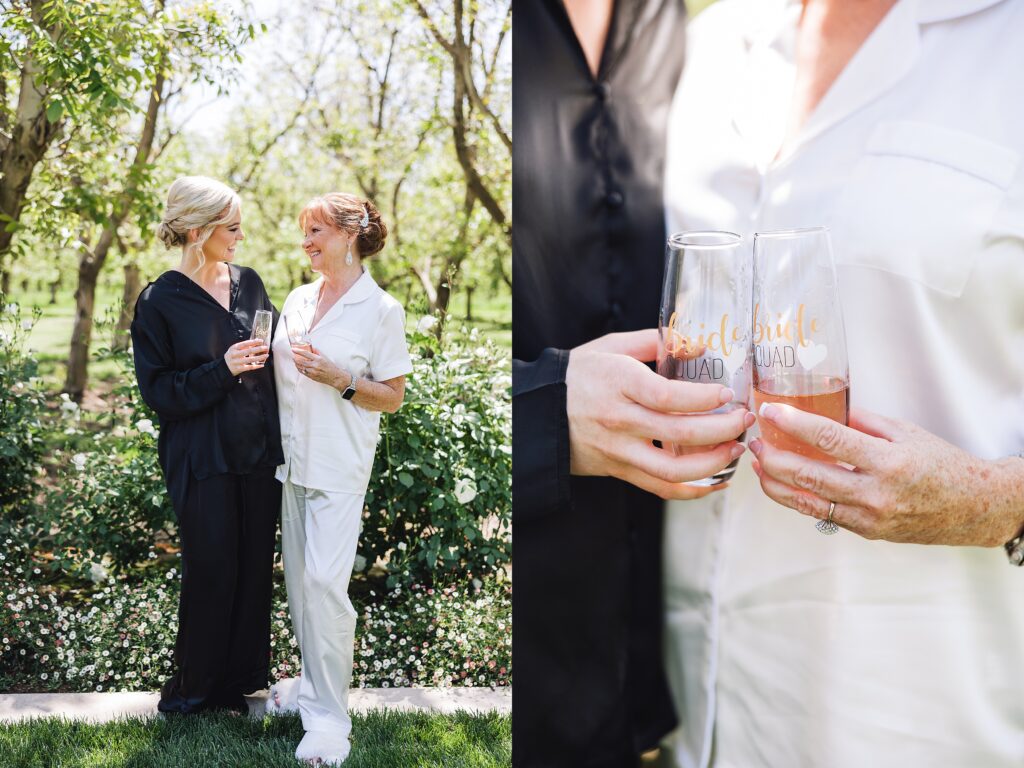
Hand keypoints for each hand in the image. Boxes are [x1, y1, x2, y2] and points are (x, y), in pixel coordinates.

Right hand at [224, 339, 267, 375]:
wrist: (225, 367)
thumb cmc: (233, 356)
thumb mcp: (235, 349)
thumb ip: (244, 346)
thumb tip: (257, 340)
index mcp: (234, 348)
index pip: (245, 344)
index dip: (253, 342)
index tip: (261, 341)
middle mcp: (234, 354)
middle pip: (248, 351)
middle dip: (258, 349)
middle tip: (266, 348)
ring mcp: (236, 362)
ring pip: (250, 359)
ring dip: (259, 357)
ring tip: (266, 355)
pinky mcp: (239, 369)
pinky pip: (249, 367)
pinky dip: (256, 366)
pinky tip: (262, 364)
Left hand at [292, 344, 345, 387]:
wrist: (335, 377)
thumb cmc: (331, 367)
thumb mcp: (325, 358)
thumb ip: (317, 352)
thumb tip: (311, 348)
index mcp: (318, 359)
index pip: (305, 354)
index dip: (298, 351)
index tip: (293, 349)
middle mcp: (314, 366)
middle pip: (301, 361)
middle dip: (295, 358)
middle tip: (293, 356)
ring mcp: (312, 372)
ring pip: (301, 367)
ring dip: (296, 364)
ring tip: (295, 361)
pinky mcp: (311, 377)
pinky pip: (303, 372)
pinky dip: (300, 369)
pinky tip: (299, 367)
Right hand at [566, 329, 752, 500]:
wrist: (540, 412)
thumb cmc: (580, 374)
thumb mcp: (613, 346)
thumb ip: (658, 343)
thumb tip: (701, 347)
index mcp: (619, 383)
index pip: (669, 396)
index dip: (704, 397)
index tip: (728, 393)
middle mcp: (620, 419)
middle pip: (680, 432)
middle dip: (723, 427)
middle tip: (744, 418)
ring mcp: (620, 450)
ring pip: (674, 469)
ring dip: (714, 462)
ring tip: (735, 449)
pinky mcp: (620, 470)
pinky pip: (661, 488)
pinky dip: (693, 489)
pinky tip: (715, 479)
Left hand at [749, 404, 1023, 545]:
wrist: (974, 507)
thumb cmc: (941, 464)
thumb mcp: (905, 432)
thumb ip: (861, 422)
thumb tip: (819, 410)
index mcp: (889, 460)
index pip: (830, 439)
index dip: (794, 424)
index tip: (771, 412)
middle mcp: (877, 492)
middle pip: (809, 474)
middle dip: (774, 457)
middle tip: (755, 440)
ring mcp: (869, 516)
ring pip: (807, 500)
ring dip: (775, 481)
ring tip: (758, 463)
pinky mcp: (865, 531)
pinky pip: (821, 513)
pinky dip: (796, 498)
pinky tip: (781, 483)